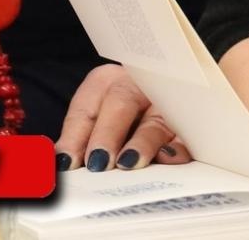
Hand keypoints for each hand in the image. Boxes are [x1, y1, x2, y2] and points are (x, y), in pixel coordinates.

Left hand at [56, 64, 193, 170]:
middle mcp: (134, 87)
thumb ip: (79, 139)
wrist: (169, 88)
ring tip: (130, 162)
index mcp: (103, 83)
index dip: (74, 138)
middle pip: (120, 104)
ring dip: (142, 143)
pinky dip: (178, 149)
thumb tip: (62, 165)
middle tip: (98, 162)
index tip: (67, 162)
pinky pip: (184, 135)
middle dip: (107, 135)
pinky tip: (170, 160)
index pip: (85, 110)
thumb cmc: (119, 110)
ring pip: (153, 120)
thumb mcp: (94, 115)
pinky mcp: (187, 122)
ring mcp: (163, 103)